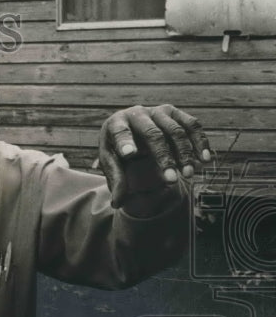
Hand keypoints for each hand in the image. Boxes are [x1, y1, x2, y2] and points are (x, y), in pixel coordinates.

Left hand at [97, 104, 211, 212]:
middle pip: (152, 134)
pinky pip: (192, 125)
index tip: (129, 155)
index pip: (119, 132)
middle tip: (171, 180)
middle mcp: (137, 113)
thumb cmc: (119, 151)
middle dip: (164, 158)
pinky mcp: (175, 113)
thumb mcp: (112, 164)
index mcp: (115, 124)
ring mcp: (158, 112)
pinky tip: (205, 160)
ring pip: (176, 130)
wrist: (132, 132)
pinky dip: (200, 142)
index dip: (125, 142)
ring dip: (185, 153)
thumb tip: (117, 204)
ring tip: (189, 175)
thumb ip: (116, 181)